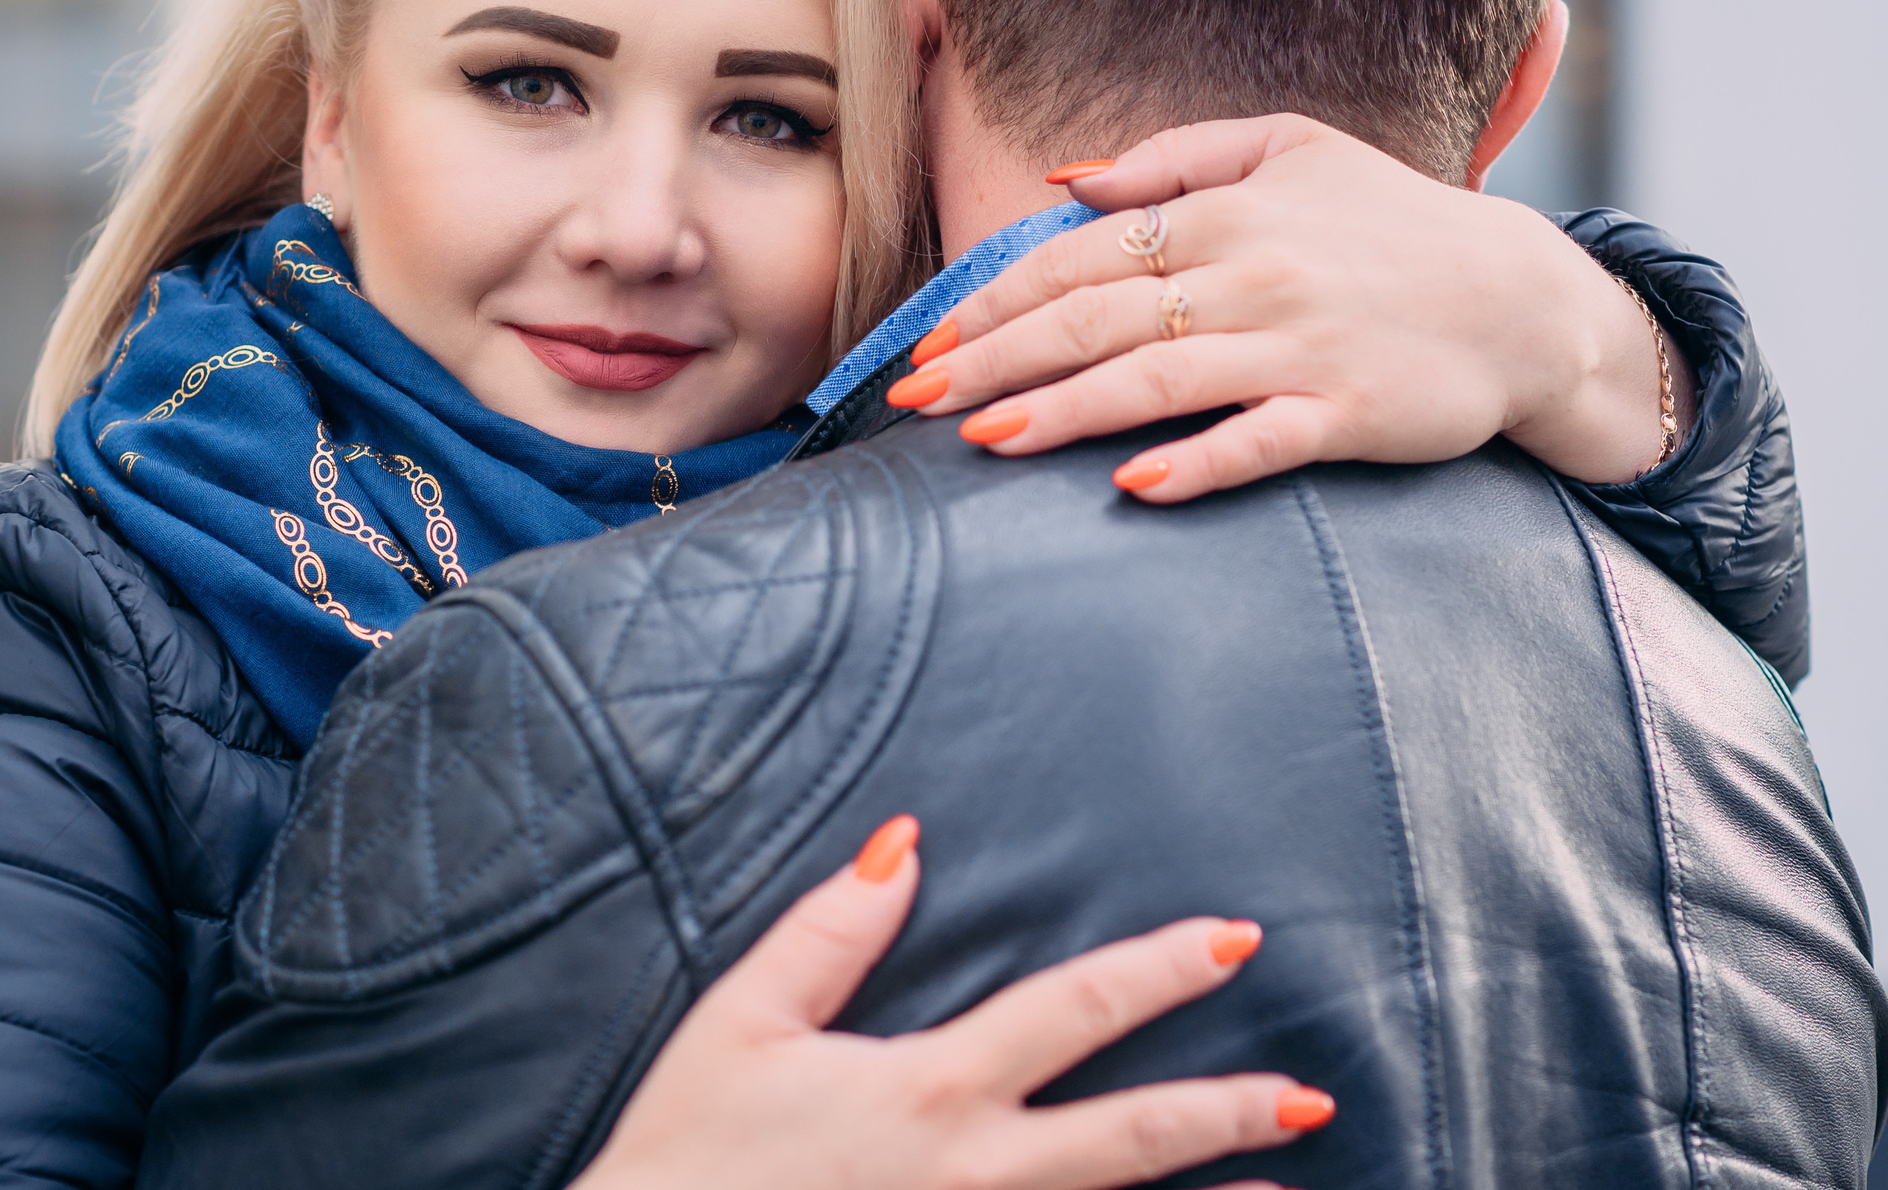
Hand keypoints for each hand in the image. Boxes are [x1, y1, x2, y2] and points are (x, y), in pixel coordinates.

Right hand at [570, 816, 1327, 1189]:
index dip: (1159, 968)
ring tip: (1283, 1186)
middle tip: (1309, 1097)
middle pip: (1132, 1137)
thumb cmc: (688, 1154)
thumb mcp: (743, 1023)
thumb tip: (902, 843)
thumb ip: (830, 931)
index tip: (1234, 940)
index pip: (1071, 1009)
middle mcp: (975, 1171)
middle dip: (1228, 1112)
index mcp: (929, 1087)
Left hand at [890, 115, 1695, 501]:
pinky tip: (1135, 486)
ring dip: (1063, 412)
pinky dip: (1198, 462)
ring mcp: (1299, 347)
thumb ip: (1174, 158)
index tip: (928, 344)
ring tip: (984, 439)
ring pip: (1155, 381)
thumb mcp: (1292, 148)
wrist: (1528, 298)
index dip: (995, 303)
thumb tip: (1066, 181)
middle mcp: (1251, 274)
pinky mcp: (1349, 413)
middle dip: (994, 360)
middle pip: (1094, 320)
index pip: (1079, 258)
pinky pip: (1260, 442)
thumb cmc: (1393, 224)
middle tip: (914, 401)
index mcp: (1226, 212)